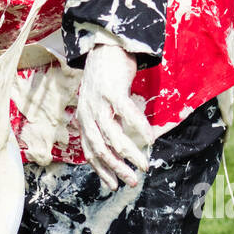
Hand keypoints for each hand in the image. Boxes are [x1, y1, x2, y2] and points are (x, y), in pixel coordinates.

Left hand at [75, 44, 154, 189]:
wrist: (105, 48)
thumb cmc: (105, 81)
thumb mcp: (98, 106)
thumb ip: (104, 126)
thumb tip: (116, 151)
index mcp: (83, 120)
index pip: (90, 152)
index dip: (101, 170)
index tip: (113, 186)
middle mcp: (88, 113)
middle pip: (101, 148)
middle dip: (117, 168)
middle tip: (132, 182)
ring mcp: (99, 102)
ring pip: (113, 135)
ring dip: (130, 154)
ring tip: (144, 164)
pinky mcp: (113, 90)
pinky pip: (127, 114)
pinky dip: (139, 128)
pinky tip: (150, 139)